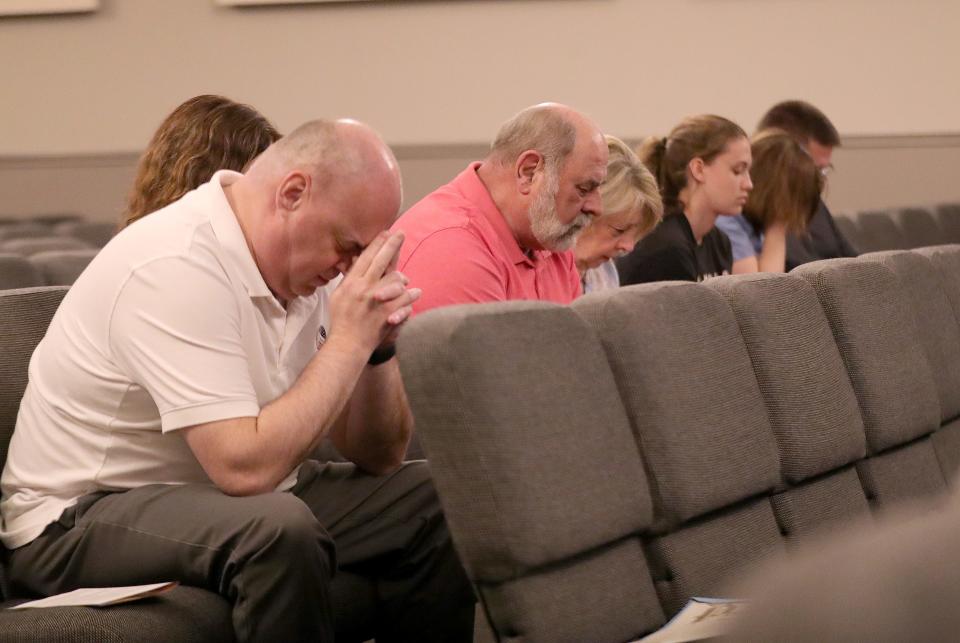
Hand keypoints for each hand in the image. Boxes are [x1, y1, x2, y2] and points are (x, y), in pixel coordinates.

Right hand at [328, 231, 420, 353]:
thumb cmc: (342, 320)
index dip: (377, 243)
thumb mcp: (338, 295)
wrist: (348, 343)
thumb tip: (355, 260)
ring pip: (397, 277)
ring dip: (402, 278)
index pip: (365, 257)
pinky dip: (412, 294)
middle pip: (381, 260)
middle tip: (401, 233)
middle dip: (392, 244)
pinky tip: (416, 293)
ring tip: (405, 281)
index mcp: (351, 282)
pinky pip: (406, 296)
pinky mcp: (389, 311)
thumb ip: (349, 278)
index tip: (386, 232)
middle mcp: (364, 287)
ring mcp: (377, 299)